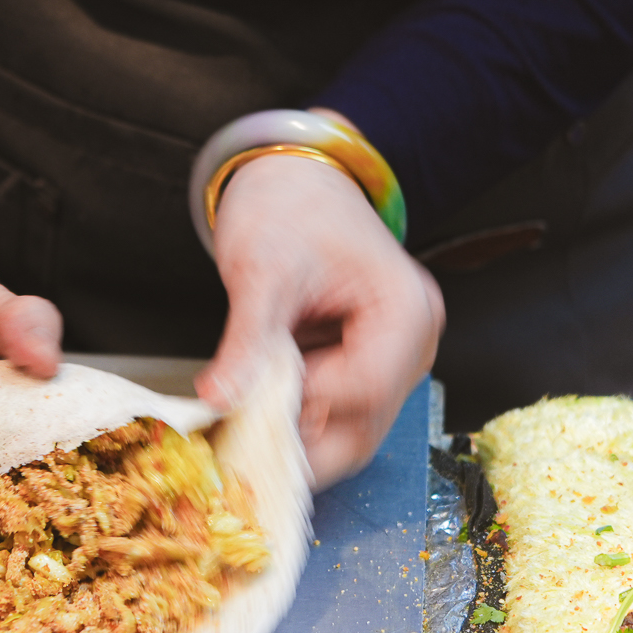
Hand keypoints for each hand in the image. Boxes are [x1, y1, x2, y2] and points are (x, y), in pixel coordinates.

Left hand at [197, 152, 443, 488]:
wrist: (295, 179)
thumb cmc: (288, 206)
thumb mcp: (262, 269)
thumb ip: (247, 339)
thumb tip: (218, 398)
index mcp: (406, 311)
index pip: (364, 389)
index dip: (303, 407)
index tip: (242, 415)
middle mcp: (414, 343)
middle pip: (364, 426)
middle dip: (300, 445)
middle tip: (234, 453)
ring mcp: (394, 358)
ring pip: (350, 428)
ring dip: (295, 438)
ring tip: (235, 435)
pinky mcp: (367, 364)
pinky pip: (335, 411)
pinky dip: (295, 420)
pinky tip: (250, 417)